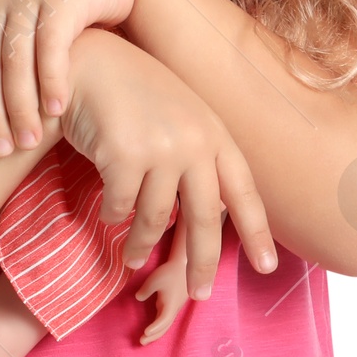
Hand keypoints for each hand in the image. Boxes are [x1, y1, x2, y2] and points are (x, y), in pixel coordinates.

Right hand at [60, 29, 277, 297]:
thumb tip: (217, 214)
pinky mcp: (124, 154)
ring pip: (157, 218)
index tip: (268, 266)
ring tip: (133, 261)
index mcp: (213, 132)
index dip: (258, 230)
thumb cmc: (132, 94)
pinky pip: (121, 207)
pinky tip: (107, 215)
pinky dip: (113, 217)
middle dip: (204, 262)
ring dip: (142, 246)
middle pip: (207, 217)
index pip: (244, 189)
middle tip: (201, 294)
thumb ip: (199, 158)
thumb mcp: (179, 118)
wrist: (88, 61)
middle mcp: (194, 139)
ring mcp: (161, 146)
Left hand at [134, 219, 191, 343]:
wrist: (185, 265)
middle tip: (141, 342)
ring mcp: (175, 308)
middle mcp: (174, 310)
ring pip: (166, 325)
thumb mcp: (154, 280)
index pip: (161, 322)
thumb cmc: (170, 272)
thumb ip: (145, 290)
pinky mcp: (174, 304)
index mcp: (170, 306)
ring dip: (157, 333)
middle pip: (164, 327)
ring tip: (145, 338)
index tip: (144, 333)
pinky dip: (159, 326)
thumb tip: (138, 298)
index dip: (153, 329)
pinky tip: (153, 327)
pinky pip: (166, 320)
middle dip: (153, 336)